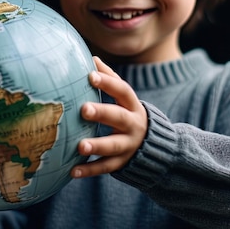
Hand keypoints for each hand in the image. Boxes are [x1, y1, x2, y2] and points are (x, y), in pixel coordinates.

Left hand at [71, 56, 147, 177]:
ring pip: (114, 145)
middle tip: (83, 109)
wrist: (156, 147)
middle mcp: (134, 124)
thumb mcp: (125, 98)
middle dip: (102, 112)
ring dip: (96, 145)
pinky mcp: (123, 163)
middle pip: (119, 117)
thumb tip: (92, 57)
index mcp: (132, 105)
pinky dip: (89, 170)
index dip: (107, 82)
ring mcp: (129, 145)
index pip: (122, 90)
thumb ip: (110, 78)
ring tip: (79, 146)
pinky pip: (106, 167)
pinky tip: (73, 171)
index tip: (90, 75)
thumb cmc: (128, 114)